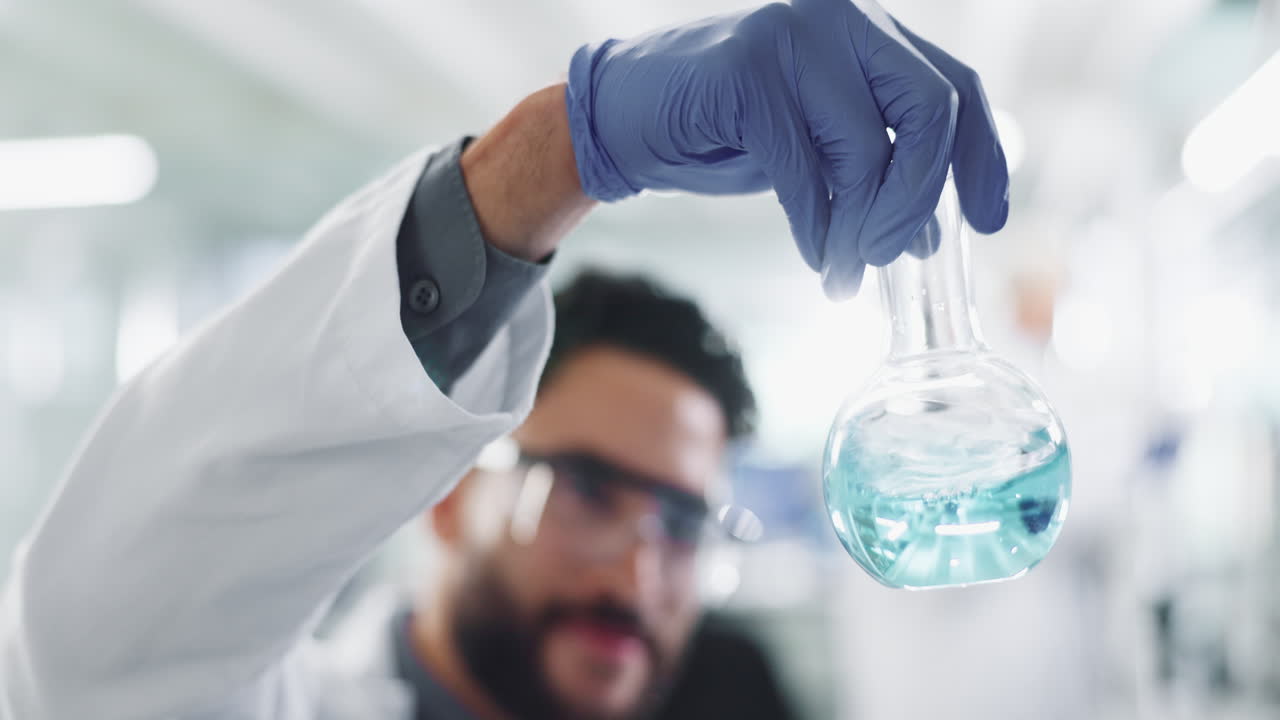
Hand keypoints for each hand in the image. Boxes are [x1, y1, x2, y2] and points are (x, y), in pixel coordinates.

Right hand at [566, 0, 1008, 297]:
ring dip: (862, 229)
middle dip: (922, 197)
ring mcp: (794, 36)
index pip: (957, 85)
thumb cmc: (725, 131)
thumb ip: (874, 168)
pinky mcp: (749, 74)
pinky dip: (816, 228)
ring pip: (869, 148)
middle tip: (898, 254)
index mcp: (867, 31)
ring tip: (846, 272)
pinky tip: (817, 257)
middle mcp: (841, 19)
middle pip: (932, 109)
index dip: (984, 158)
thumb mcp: (817, 147)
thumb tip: (928, 232)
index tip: (991, 221)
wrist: (627, 116)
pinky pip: (805, 171)